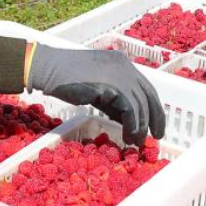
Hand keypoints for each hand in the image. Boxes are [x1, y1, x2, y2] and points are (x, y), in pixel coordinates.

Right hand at [26, 44, 165, 145]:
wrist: (50, 69)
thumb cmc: (67, 78)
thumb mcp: (97, 89)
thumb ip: (114, 101)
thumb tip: (128, 120)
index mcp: (123, 64)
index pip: (146, 88)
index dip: (153, 108)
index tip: (155, 124)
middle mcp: (126, 67)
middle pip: (148, 95)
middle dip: (154, 118)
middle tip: (155, 137)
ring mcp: (120, 75)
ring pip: (140, 105)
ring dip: (141, 126)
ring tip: (136, 141)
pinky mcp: (112, 86)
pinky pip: (129, 109)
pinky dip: (132, 125)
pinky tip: (129, 135)